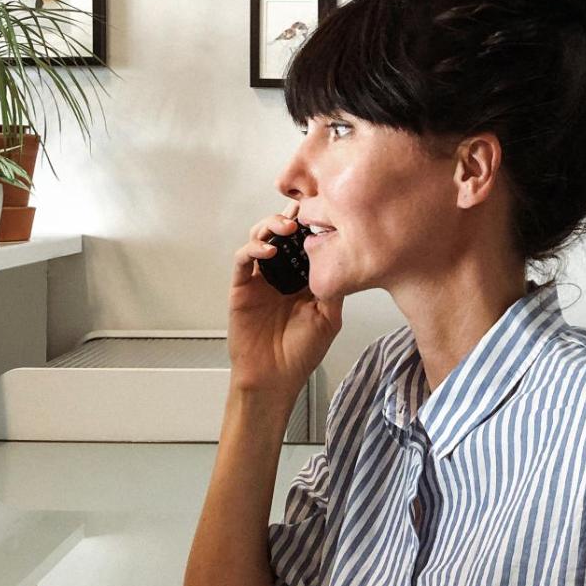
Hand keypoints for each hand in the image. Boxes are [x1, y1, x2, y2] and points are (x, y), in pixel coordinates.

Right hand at [228, 202, 342, 396]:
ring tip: (286, 226)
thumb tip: (344, 256)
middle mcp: (281, 274)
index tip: (322, 208)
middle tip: (301, 211)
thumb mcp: (329, 318)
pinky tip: (268, 250)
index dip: (311, 223)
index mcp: (303, 278)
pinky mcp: (242, 287)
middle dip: (290, 216)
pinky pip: (243, 259)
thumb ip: (333, 287)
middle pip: (281, 233)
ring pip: (260, 238)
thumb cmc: (300, 353)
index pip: (305, 241)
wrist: (275, 378)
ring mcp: (260, 278)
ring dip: (270, 226)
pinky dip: (253, 249)